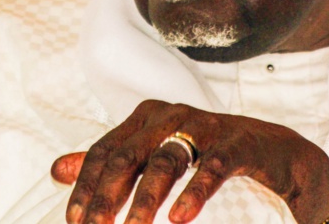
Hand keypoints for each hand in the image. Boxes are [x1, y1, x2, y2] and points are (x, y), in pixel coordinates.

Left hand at [50, 99, 328, 223]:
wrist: (271, 149)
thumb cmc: (203, 150)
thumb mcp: (152, 152)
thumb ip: (110, 160)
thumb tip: (57, 169)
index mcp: (146, 116)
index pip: (105, 151)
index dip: (86, 185)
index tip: (73, 221)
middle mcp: (170, 114)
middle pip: (128, 155)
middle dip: (107, 196)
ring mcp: (204, 125)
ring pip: (166, 161)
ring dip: (145, 200)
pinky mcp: (236, 143)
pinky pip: (211, 168)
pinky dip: (193, 194)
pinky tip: (178, 219)